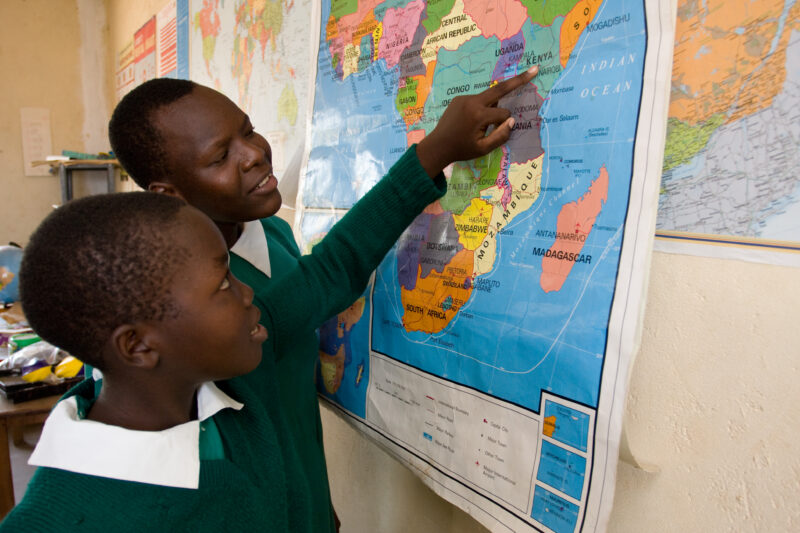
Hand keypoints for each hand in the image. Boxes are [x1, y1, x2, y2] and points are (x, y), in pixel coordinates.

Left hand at [416, 65, 538, 176]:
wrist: (437, 146)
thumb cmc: (461, 150)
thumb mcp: (483, 149)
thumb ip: (501, 136)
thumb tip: (512, 121)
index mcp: (478, 115)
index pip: (503, 114)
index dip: (504, 124)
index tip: (498, 132)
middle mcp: (472, 102)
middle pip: (500, 88)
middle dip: (518, 80)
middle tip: (535, 69)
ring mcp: (464, 98)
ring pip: (488, 98)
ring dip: (491, 107)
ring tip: (477, 124)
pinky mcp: (459, 98)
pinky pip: (477, 100)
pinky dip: (481, 108)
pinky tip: (470, 121)